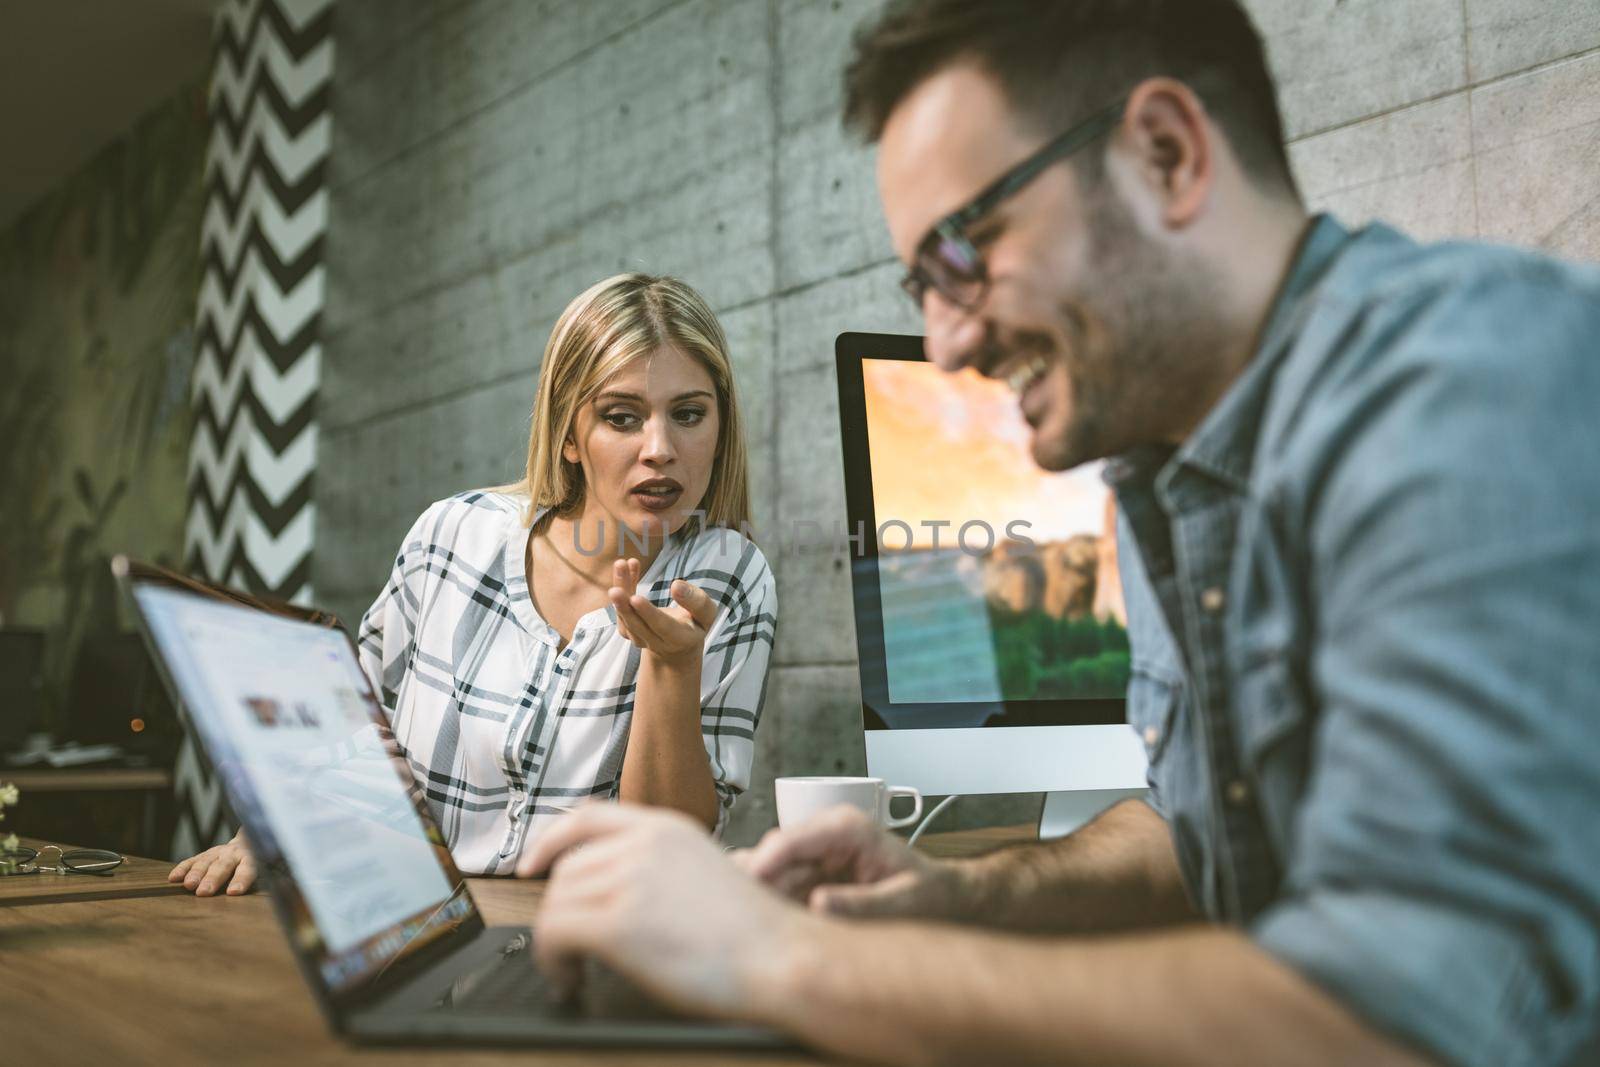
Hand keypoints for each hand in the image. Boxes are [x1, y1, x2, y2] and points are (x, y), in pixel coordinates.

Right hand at [169, 830, 256, 895]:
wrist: (247, 841)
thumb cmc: (255, 862)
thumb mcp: (263, 868)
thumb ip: (259, 878)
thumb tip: (264, 894)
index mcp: (250, 858)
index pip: (247, 869)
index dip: (241, 879)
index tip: (234, 891)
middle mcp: (233, 854)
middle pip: (223, 866)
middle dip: (213, 879)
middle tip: (204, 892)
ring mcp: (218, 853)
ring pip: (206, 862)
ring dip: (196, 874)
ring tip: (189, 885)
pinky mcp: (204, 854)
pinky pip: (191, 861)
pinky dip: (182, 869)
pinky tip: (174, 878)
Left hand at [516, 803, 815, 1019]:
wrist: (782, 958)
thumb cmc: (758, 933)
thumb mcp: (707, 873)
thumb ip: (663, 869)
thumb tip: (620, 896)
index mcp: (668, 828)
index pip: (588, 817)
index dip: (551, 841)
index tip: (532, 865)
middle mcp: (644, 845)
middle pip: (568, 868)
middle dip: (560, 908)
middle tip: (570, 947)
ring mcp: (630, 880)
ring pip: (556, 902)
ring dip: (556, 941)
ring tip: (575, 970)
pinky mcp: (618, 924)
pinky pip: (554, 934)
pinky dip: (551, 961)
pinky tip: (571, 979)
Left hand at [609, 558, 718, 666]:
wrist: (678, 646)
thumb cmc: (695, 623)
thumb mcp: (706, 614)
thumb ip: (696, 601)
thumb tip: (676, 585)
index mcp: (678, 638)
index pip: (661, 626)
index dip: (648, 613)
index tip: (636, 598)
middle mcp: (655, 642)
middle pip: (637, 624)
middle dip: (624, 605)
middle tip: (615, 590)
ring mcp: (638, 639)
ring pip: (625, 615)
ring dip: (621, 589)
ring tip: (621, 564)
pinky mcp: (627, 631)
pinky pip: (620, 610)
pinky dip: (622, 587)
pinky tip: (625, 567)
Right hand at [738, 805, 967, 919]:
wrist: (943, 897)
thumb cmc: (930, 893)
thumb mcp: (904, 901)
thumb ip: (864, 903)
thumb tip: (819, 905)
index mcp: (847, 829)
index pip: (790, 840)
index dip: (762, 864)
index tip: (744, 892)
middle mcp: (824, 836)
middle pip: (771, 856)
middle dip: (754, 885)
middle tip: (741, 922)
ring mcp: (815, 856)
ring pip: (769, 873)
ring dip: (760, 900)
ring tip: (752, 931)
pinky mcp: (810, 877)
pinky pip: (779, 890)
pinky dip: (771, 909)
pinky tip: (768, 932)